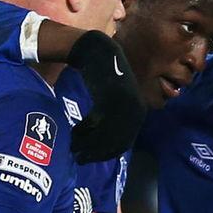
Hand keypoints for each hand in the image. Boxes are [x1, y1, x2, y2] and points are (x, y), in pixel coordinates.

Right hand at [67, 31, 145, 163]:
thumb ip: (115, 120)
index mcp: (139, 114)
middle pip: (114, 141)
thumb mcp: (116, 101)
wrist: (99, 53)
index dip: (106, 154)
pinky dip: (83, 129)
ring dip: (87, 142)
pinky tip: (74, 132)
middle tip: (79, 158)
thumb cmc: (105, 79)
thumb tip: (103, 146)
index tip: (91, 159)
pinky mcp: (108, 97)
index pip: (124, 143)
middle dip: (95, 152)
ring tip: (73, 147)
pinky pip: (95, 121)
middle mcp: (134, 111)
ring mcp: (122, 104)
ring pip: (104, 133)